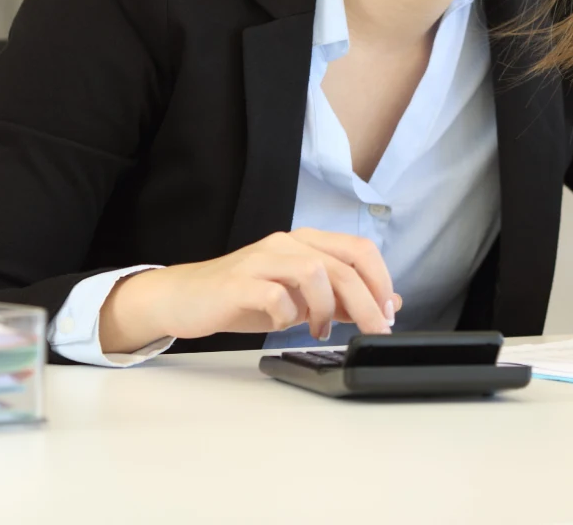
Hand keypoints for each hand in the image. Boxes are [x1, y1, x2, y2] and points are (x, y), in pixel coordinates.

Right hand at [99, 228, 402, 354]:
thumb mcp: (300, 298)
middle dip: (367, 302)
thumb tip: (388, 303)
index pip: (359, 249)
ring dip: (327, 308)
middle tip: (374, 331)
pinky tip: (284, 326)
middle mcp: (287, 243)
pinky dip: (289, 315)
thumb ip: (342, 299)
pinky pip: (276, 295)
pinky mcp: (239, 282)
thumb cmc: (244, 297)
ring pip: (315, 272)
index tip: (388, 313)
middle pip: (343, 265)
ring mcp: (262, 260)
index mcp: (306, 242)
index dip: (380, 280)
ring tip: (320, 330)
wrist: (184, 297)